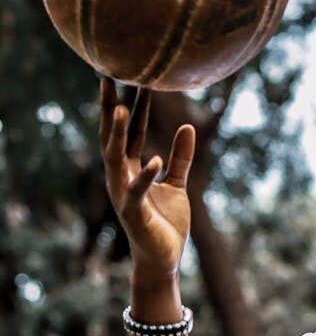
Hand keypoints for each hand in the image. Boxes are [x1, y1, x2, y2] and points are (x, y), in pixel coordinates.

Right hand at [99, 76, 195, 280]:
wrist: (163, 259)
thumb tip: (187, 126)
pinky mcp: (134, 213)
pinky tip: (154, 160)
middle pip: (113, 136)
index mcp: (130, 168)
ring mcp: (124, 194)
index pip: (130, 131)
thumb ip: (180, 157)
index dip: (132, 104)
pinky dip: (145, 176)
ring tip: (121, 107)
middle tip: (108, 78)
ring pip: (116, 158)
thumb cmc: (166, 222)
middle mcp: (121, 177)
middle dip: (111, 108)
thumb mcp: (176, 182)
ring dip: (119, 133)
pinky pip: (137, 191)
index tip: (134, 76)